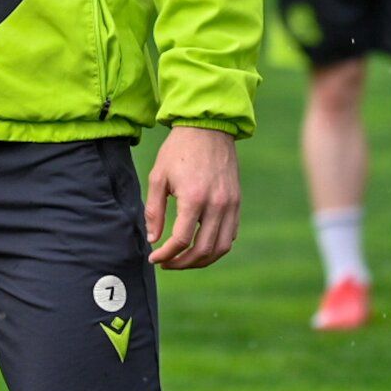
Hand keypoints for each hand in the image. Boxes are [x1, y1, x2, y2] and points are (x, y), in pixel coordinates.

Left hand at [144, 126, 240, 269]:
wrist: (208, 127)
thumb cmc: (178, 150)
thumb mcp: (158, 176)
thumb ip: (154, 211)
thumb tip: (153, 240)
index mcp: (194, 198)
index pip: (181, 240)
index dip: (166, 254)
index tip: (154, 258)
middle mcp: (217, 204)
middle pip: (203, 250)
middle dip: (183, 263)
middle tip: (167, 263)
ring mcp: (231, 204)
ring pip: (221, 248)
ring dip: (202, 260)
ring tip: (184, 260)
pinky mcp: (237, 201)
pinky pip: (231, 234)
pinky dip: (217, 246)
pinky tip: (201, 245)